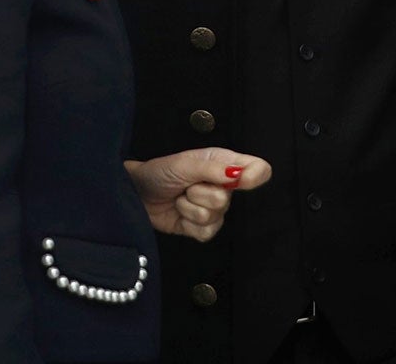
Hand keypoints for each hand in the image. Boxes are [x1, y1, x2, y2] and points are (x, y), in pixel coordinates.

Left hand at [124, 149, 270, 242]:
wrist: (137, 193)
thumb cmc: (159, 172)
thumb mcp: (183, 164)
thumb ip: (212, 168)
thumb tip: (239, 173)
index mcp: (223, 163)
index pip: (258, 169)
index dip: (253, 175)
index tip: (237, 178)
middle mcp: (223, 186)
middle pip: (227, 199)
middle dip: (199, 193)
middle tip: (185, 185)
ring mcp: (214, 209)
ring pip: (214, 217)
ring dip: (189, 207)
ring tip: (179, 196)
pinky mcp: (203, 228)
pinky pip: (206, 232)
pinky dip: (187, 223)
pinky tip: (179, 213)